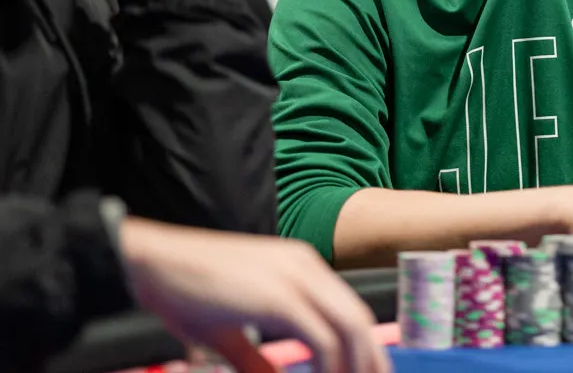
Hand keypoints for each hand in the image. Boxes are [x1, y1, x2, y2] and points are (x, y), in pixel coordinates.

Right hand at [121, 218, 390, 372]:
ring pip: (348, 328)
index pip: (347, 310)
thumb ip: (254, 359)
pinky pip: (323, 339)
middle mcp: (305, 268)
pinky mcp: (280, 298)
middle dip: (369, 360)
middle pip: (356, 319)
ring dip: (354, 367)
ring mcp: (295, 279)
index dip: (362, 347)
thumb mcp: (225, 332)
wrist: (149, 263)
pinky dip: (331, 367)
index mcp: (299, 267)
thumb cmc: (180, 292)